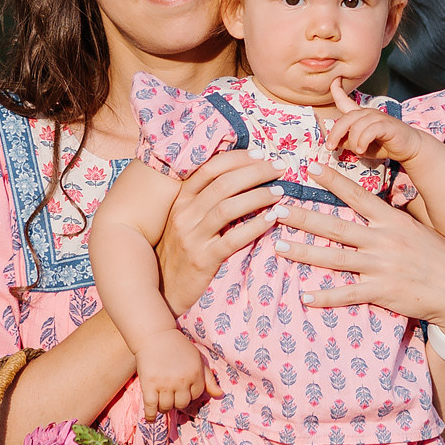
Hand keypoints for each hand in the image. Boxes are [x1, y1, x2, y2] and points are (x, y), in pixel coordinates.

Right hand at [134, 328, 218, 419]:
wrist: (155, 336)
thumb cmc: (178, 347)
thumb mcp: (198, 359)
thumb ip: (209, 379)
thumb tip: (220, 395)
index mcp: (195, 374)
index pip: (195, 396)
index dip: (189, 394)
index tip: (182, 389)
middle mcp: (181, 380)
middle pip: (181, 404)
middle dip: (177, 402)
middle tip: (171, 396)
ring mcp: (164, 383)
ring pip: (166, 407)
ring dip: (164, 407)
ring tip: (162, 402)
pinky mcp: (148, 384)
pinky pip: (151, 407)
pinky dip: (150, 415)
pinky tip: (150, 419)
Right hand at [158, 150, 283, 314]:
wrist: (164, 290)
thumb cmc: (182, 251)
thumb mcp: (186, 221)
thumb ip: (205, 200)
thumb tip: (241, 176)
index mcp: (181, 200)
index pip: (210, 168)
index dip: (237, 158)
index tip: (261, 154)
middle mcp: (184, 214)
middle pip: (223, 184)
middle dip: (255, 172)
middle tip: (279, 167)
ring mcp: (191, 237)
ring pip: (227, 208)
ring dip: (258, 196)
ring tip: (279, 192)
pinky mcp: (202, 260)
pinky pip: (232, 239)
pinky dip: (255, 226)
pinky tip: (272, 219)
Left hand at [278, 163, 444, 339]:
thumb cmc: (441, 259)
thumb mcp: (418, 230)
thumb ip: (391, 223)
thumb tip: (371, 212)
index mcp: (392, 221)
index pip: (357, 195)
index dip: (332, 180)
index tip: (310, 166)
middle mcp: (383, 240)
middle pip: (335, 226)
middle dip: (304, 217)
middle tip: (277, 209)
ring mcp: (381, 266)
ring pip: (334, 258)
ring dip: (304, 253)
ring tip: (279, 247)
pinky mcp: (382, 291)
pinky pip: (347, 293)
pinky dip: (325, 296)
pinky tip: (305, 296)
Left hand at [323, 77, 423, 164]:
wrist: (409, 147)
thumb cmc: (384, 145)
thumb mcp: (361, 145)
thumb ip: (348, 142)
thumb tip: (335, 141)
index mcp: (361, 115)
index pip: (346, 100)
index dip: (337, 90)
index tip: (334, 80)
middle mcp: (368, 113)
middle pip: (347, 118)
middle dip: (336, 132)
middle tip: (330, 146)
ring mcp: (378, 117)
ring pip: (357, 125)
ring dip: (353, 140)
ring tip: (357, 151)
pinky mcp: (387, 125)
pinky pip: (370, 131)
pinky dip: (363, 141)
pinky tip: (362, 150)